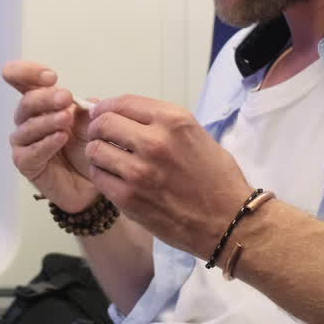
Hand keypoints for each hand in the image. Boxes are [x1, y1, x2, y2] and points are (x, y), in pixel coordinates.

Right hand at [2, 60, 98, 212]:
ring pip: (27, 126)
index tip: (51, 76)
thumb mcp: (93, 124)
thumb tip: (84, 102)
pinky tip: (61, 138)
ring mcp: (24, 141)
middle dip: (45, 97)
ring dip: (47, 120)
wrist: (94, 181)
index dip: (28, 72)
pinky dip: (46, 143)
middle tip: (65, 97)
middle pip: (26, 102)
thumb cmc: (89, 148)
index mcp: (41, 102)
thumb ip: (87, 110)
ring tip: (66, 118)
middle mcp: (29, 119)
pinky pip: (31, 151)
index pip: (23, 80)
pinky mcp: (26, 163)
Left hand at [83, 95, 252, 259]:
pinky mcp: (129, 198)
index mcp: (173, 120)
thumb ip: (157, 122)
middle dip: (98, 127)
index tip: (101, 113)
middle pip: (104, 123)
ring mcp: (139, 171)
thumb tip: (116, 111)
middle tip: (102, 136)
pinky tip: (114, 177)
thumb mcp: (195, 134)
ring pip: (95, 150)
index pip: (122, 102)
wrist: (228, 221)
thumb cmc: (216, 179)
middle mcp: (154, 141)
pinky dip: (102, 175)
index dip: (106, 106)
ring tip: (109, 159)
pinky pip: (99, 177)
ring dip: (98, 152)